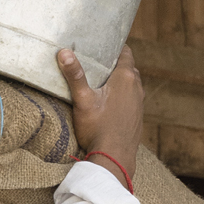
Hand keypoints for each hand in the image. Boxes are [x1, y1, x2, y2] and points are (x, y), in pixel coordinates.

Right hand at [57, 46, 143, 188]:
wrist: (114, 159)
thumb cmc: (98, 129)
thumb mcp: (83, 101)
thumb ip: (75, 76)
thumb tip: (64, 52)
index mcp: (126, 78)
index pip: (125, 51)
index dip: (114, 46)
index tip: (101, 44)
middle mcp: (137, 87)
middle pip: (127, 66)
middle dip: (113, 63)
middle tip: (95, 61)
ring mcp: (139, 103)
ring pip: (130, 83)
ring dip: (118, 80)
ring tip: (100, 81)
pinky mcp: (137, 116)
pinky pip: (131, 97)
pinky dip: (122, 94)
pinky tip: (107, 103)